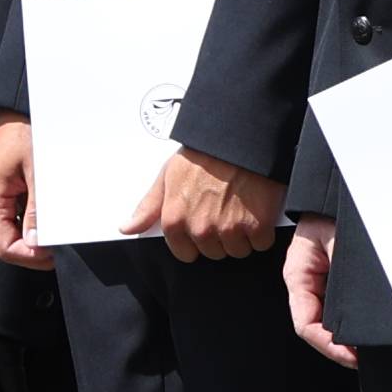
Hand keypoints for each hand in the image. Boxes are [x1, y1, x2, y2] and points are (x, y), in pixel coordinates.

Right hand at [0, 114, 47, 269]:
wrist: (17, 107)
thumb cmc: (24, 132)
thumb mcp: (36, 172)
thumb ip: (35, 209)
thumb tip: (35, 242)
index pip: (5, 246)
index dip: (30, 257)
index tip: (54, 254)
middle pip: (7, 240)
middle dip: (33, 247)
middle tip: (60, 244)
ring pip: (12, 229)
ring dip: (34, 232)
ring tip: (56, 226)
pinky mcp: (3, 188)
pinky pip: (16, 213)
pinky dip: (33, 218)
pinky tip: (48, 211)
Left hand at [147, 147, 282, 263]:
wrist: (240, 138)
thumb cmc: (204, 153)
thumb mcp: (168, 175)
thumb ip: (148, 206)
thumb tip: (128, 228)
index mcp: (176, 219)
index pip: (185, 253)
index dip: (195, 240)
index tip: (204, 224)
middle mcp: (200, 229)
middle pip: (213, 253)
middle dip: (220, 236)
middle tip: (225, 209)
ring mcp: (229, 229)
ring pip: (237, 251)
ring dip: (242, 235)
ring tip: (241, 207)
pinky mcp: (257, 225)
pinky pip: (260, 243)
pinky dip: (263, 231)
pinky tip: (258, 209)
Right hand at [283, 213, 355, 367]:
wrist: (334, 189)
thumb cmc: (331, 207)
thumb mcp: (339, 238)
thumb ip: (345, 268)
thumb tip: (357, 305)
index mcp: (298, 275)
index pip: (306, 324)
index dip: (328, 346)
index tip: (352, 356)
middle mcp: (305, 283)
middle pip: (317, 327)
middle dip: (339, 345)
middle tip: (364, 357)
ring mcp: (318, 282)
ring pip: (327, 320)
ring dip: (346, 334)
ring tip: (368, 347)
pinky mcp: (333, 280)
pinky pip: (337, 307)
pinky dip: (351, 320)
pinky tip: (367, 327)